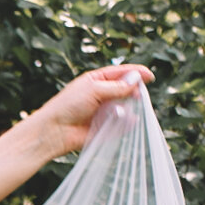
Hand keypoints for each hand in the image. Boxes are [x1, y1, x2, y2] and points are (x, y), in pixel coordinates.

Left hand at [32, 64, 153, 159]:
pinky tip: (129, 122)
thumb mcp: (93, 90)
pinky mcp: (105, 128)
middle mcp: (102, 95)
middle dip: (134, 92)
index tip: (150, 75)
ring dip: (130, 108)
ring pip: (125, 107)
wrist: (54, 131)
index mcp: (97, 81)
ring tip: (125, 110)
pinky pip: (122, 125)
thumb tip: (135, 80)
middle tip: (138, 95)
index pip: (120, 73)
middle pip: (126, 89)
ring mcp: (104, 111)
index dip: (136, 73)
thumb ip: (116, 87)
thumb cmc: (67, 106)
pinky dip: (127, 123)